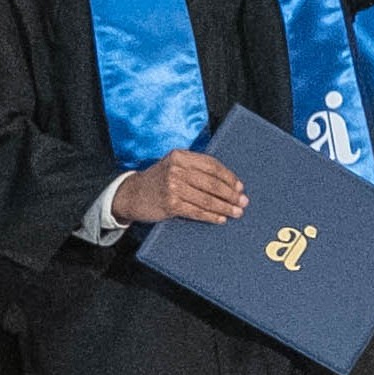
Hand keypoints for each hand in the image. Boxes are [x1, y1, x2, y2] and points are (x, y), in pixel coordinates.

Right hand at [111, 152, 247, 226]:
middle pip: (212, 183)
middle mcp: (176, 169)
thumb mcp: (174, 166)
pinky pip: (196, 211)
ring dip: (225, 207)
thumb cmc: (158, 180)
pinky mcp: (169, 204)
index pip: (212, 165)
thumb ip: (195, 168)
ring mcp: (172, 187)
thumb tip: (228, 182)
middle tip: (243, 202)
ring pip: (207, 199)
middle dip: (231, 194)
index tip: (240, 187)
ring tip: (236, 213)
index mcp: (181, 156)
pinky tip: (220, 219)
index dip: (229, 177)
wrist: (130, 194)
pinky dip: (211, 216)